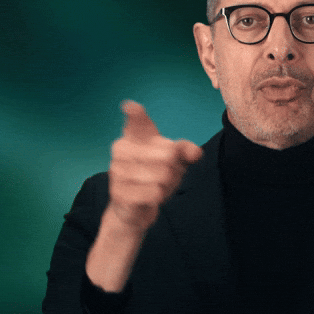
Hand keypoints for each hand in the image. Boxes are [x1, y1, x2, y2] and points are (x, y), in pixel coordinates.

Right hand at [108, 100, 201, 232]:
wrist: (134, 207)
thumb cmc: (154, 175)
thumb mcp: (174, 160)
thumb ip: (185, 151)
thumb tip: (196, 152)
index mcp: (132, 136)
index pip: (136, 120)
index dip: (135, 113)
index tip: (131, 107)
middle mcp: (121, 149)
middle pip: (168, 155)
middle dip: (175, 169)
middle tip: (168, 175)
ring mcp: (117, 170)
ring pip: (162, 176)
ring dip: (169, 185)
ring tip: (159, 185)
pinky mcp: (119, 192)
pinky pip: (154, 193)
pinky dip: (160, 196)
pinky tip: (152, 195)